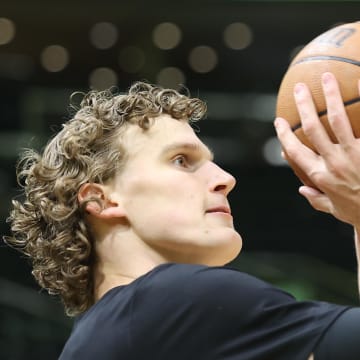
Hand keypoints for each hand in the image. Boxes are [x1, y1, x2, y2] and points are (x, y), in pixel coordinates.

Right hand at [274, 72, 359, 227]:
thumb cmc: (357, 212)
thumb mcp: (332, 208)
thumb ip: (315, 198)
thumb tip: (301, 188)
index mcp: (318, 176)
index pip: (295, 151)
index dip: (284, 135)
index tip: (279, 121)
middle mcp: (332, 162)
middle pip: (313, 129)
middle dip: (304, 106)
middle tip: (299, 88)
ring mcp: (353, 155)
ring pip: (337, 120)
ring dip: (330, 96)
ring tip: (326, 77)